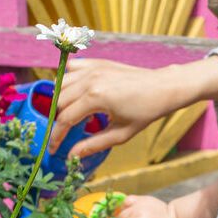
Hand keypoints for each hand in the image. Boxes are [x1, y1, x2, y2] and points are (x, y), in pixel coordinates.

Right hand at [50, 59, 171, 155]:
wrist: (164, 87)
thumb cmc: (146, 111)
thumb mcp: (121, 134)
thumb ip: (94, 144)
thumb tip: (72, 155)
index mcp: (95, 97)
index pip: (65, 119)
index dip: (56, 136)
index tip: (53, 148)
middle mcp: (90, 79)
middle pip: (59, 101)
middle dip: (58, 119)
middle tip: (64, 132)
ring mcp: (93, 68)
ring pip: (61, 83)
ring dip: (61, 99)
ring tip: (72, 113)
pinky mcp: (98, 62)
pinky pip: (72, 68)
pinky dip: (68, 79)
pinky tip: (77, 91)